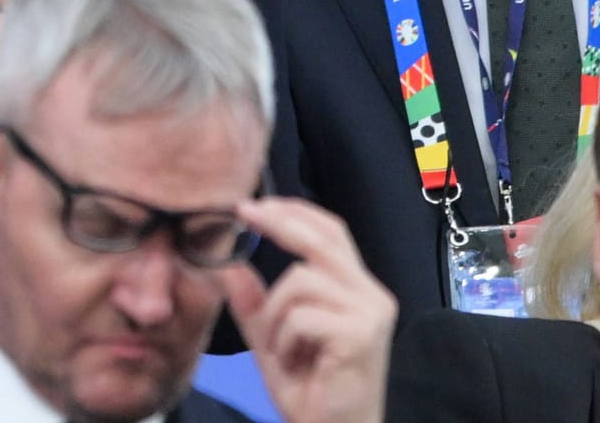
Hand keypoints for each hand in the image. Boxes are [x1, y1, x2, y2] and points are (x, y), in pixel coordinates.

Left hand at [221, 199, 396, 422]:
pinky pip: (302, 316)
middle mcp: (371, 295)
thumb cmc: (312, 393)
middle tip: (245, 212)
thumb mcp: (272, 341)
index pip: (331, 232)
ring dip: (275, 314)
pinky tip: (294, 361)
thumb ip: (254, 304)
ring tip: (280, 349)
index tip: (255, 204)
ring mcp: (370, 313)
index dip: (295, 212)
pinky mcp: (360, 334)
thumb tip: (228, 266)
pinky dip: (284, 338)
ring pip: (302, 280)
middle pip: (323, 238)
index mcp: (356, 290)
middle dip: (279, 221)